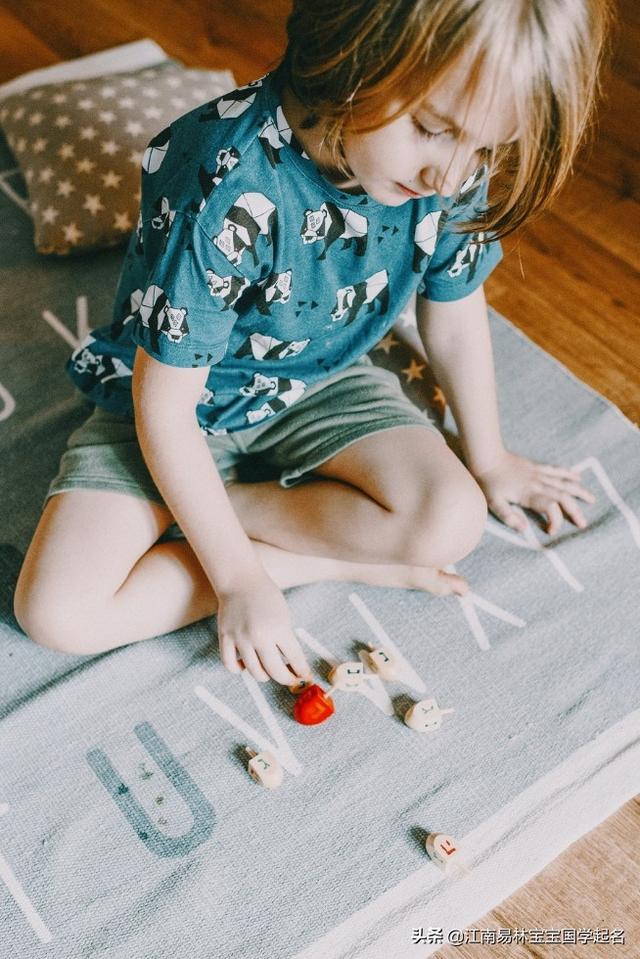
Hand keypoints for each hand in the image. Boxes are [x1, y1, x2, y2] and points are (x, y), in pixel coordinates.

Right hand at [216, 569, 311, 684]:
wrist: (241, 580)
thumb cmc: (266, 596)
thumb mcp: (284, 616)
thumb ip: (286, 641)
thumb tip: (293, 666)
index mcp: (279, 627)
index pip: (295, 659)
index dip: (303, 671)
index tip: (306, 676)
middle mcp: (259, 635)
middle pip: (276, 671)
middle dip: (287, 679)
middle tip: (291, 679)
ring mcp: (240, 638)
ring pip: (254, 672)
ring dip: (265, 676)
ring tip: (269, 670)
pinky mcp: (225, 637)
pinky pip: (230, 665)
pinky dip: (239, 669)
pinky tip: (247, 664)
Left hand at [473, 450, 594, 534]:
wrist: (486, 458)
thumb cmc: (488, 483)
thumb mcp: (493, 503)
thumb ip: (508, 517)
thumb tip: (524, 529)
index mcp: (528, 494)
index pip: (550, 507)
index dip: (555, 520)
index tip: (552, 531)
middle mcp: (538, 484)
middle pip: (562, 497)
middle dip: (574, 511)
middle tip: (583, 523)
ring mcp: (539, 474)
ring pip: (564, 483)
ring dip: (579, 491)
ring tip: (592, 499)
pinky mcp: (536, 467)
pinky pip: (556, 470)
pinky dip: (569, 474)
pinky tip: (578, 477)